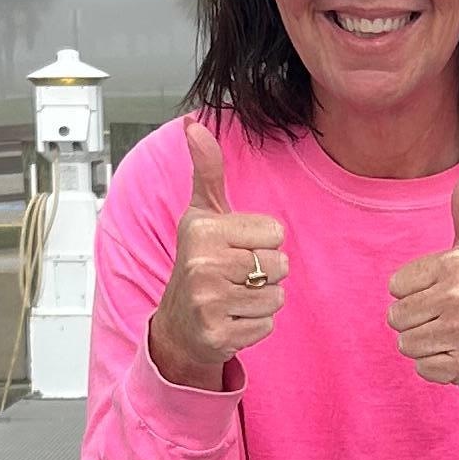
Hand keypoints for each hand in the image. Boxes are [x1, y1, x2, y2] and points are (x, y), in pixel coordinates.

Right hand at [146, 121, 286, 388]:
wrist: (177, 323)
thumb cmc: (197, 261)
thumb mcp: (201, 213)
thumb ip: (206, 169)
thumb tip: (193, 124)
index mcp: (203, 230)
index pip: (276, 232)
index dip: (262, 241)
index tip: (234, 248)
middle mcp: (203, 265)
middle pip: (281, 265)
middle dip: (264, 272)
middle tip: (235, 275)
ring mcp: (208, 303)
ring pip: (276, 297)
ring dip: (261, 299)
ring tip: (233, 296)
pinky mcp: (218, 335)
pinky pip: (266, 325)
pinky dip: (254, 325)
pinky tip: (231, 318)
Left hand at [386, 166, 458, 413]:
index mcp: (457, 263)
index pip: (395, 286)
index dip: (414, 293)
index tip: (442, 293)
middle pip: (396, 317)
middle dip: (417, 322)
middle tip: (448, 319)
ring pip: (406, 344)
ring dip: (426, 346)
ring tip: (454, 337)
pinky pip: (422, 368)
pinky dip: (437, 368)